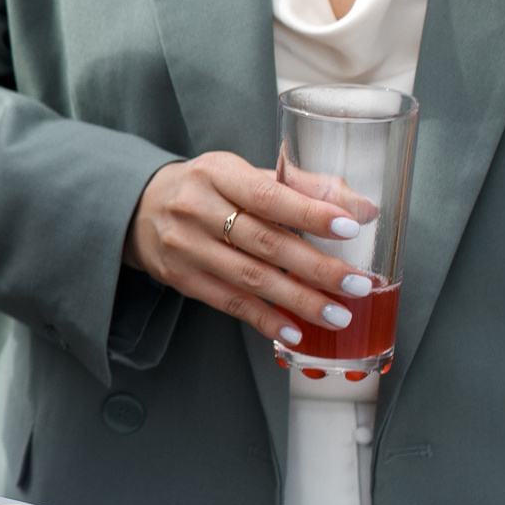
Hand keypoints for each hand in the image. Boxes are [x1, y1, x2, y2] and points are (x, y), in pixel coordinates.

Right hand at [125, 153, 375, 346]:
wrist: (141, 209)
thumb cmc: (208, 189)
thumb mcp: (244, 174)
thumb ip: (301, 187)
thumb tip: (364, 209)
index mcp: (217, 173)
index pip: (268, 195)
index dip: (310, 213)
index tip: (350, 228)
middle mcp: (197, 208)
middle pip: (264, 242)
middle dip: (317, 267)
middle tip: (358, 285)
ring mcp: (186, 247)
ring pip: (250, 278)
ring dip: (299, 300)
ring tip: (338, 315)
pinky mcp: (182, 278)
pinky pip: (229, 303)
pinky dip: (265, 319)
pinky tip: (294, 332)